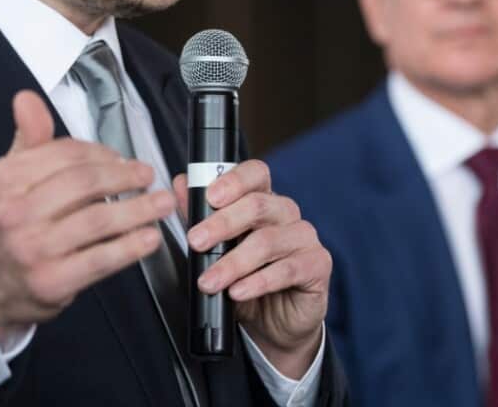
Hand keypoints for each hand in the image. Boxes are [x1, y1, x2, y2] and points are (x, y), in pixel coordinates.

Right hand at [0, 90, 175, 344]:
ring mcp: (33, 249)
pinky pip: (100, 259)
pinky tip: (148, 238)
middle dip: (124, 176)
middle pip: (85, 183)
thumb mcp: (1, 182)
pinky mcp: (51, 281)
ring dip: (138, 209)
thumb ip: (26, 143)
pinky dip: (129, 247)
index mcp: (5, 181)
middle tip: (147, 176)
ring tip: (161, 203)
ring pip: (98, 219)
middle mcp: (16, 213)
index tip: (122, 159)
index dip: (102, 153)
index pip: (64, 155)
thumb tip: (27, 100)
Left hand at [174, 160, 330, 379]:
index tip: (209, 197)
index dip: (233, 181)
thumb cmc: (246, 279)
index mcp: (263, 200)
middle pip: (258, 205)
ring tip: (210, 281)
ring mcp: (305, 238)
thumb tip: (179, 185)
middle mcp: (286, 213)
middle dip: (222, 224)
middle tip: (196, 242)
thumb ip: (199, 217)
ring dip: (233, 263)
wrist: (273, 323)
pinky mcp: (318, 265)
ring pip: (267, 241)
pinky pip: (288, 270)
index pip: (255, 174)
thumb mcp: (217, 250)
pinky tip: (239, 292)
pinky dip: (258, 282)